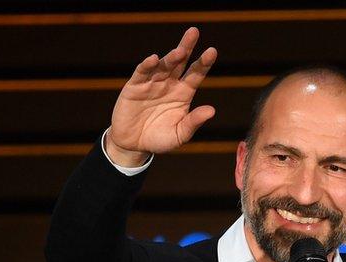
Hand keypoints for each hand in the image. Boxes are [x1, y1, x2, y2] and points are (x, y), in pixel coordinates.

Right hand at [107, 26, 216, 165]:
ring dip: (170, 57)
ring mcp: (152, 83)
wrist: (134, 145)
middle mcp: (169, 84)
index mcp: (183, 93)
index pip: (196, 74)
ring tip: (180, 51)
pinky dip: (147, 65)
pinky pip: (142, 73)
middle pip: (180, 62)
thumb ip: (193, 122)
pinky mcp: (134, 87)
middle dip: (187, 47)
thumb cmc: (160, 139)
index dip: (203, 63)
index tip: (212, 51)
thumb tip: (211, 110)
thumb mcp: (180, 134)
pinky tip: (155, 59)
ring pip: (163, 65)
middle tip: (194, 32)